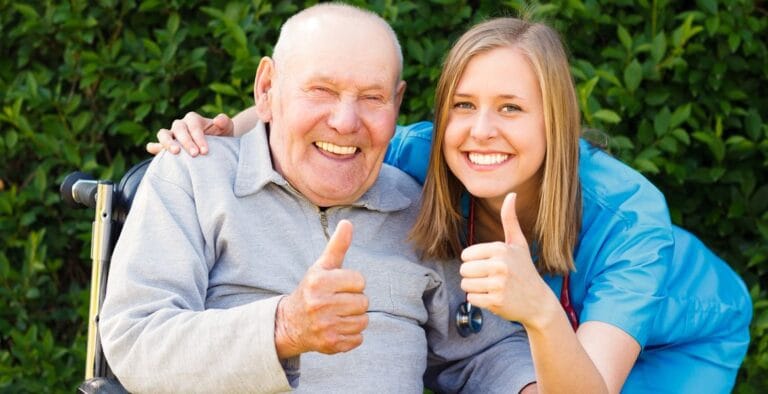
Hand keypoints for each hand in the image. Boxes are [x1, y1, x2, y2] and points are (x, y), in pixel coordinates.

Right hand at [146, 112, 233, 155]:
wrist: (217, 147)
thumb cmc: (221, 137)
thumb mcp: (227, 129)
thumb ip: (224, 122)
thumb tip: (218, 119)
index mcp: (193, 119)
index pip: (193, 126)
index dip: (199, 138)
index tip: (205, 151)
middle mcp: (181, 125)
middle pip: (178, 129)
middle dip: (186, 141)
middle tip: (195, 154)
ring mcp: (172, 135)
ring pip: (163, 134)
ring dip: (167, 142)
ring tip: (175, 153)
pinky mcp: (166, 146)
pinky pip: (156, 144)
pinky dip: (154, 147)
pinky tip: (153, 151)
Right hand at [274, 220, 368, 358]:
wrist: (290, 323)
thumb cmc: (311, 290)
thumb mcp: (321, 267)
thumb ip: (337, 246)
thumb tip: (348, 223)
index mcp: (319, 281)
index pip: (360, 281)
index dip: (353, 283)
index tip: (339, 286)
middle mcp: (320, 303)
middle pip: (363, 302)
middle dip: (354, 301)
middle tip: (338, 302)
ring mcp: (325, 325)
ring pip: (363, 321)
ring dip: (354, 318)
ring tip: (338, 314)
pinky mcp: (331, 344)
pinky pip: (359, 338)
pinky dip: (351, 335)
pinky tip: (337, 328)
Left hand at [459, 193, 550, 323]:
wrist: (538, 302)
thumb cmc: (525, 270)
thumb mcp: (518, 243)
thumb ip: (510, 219)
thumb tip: (511, 193)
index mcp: (500, 249)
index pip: (466, 255)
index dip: (474, 261)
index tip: (489, 265)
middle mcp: (499, 265)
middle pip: (463, 270)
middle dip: (473, 276)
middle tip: (490, 278)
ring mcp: (498, 284)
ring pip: (465, 285)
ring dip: (475, 288)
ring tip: (492, 287)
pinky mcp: (495, 301)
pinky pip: (471, 299)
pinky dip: (479, 300)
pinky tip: (494, 297)